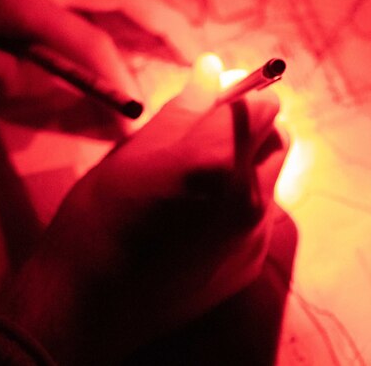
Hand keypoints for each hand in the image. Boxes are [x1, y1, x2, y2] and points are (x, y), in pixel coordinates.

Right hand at [0, 55, 292, 363]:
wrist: (90, 302)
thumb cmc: (100, 215)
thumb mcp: (135, 149)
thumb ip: (185, 107)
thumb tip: (214, 69)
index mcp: (217, 157)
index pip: (266, 103)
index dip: (244, 92)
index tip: (217, 94)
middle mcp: (248, 196)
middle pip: (280, 138)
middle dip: (254, 125)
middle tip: (210, 129)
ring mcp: (253, 234)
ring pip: (271, 177)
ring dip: (248, 164)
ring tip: (198, 177)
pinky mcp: (250, 263)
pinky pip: (258, 217)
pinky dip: (240, 203)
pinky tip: (196, 216)